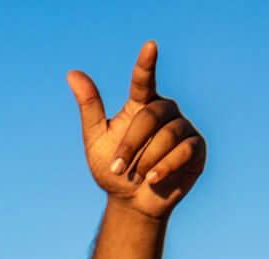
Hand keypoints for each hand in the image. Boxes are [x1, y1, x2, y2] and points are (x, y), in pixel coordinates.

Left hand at [70, 41, 205, 218]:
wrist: (131, 202)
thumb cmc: (113, 169)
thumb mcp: (96, 139)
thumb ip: (90, 107)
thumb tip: (72, 73)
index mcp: (141, 104)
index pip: (143, 80)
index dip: (146, 64)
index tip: (150, 46)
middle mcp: (165, 110)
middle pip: (151, 116)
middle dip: (131, 144)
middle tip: (117, 167)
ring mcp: (183, 127)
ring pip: (168, 135)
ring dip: (146, 159)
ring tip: (137, 176)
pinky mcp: (196, 148)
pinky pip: (184, 150)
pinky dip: (166, 165)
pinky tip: (152, 178)